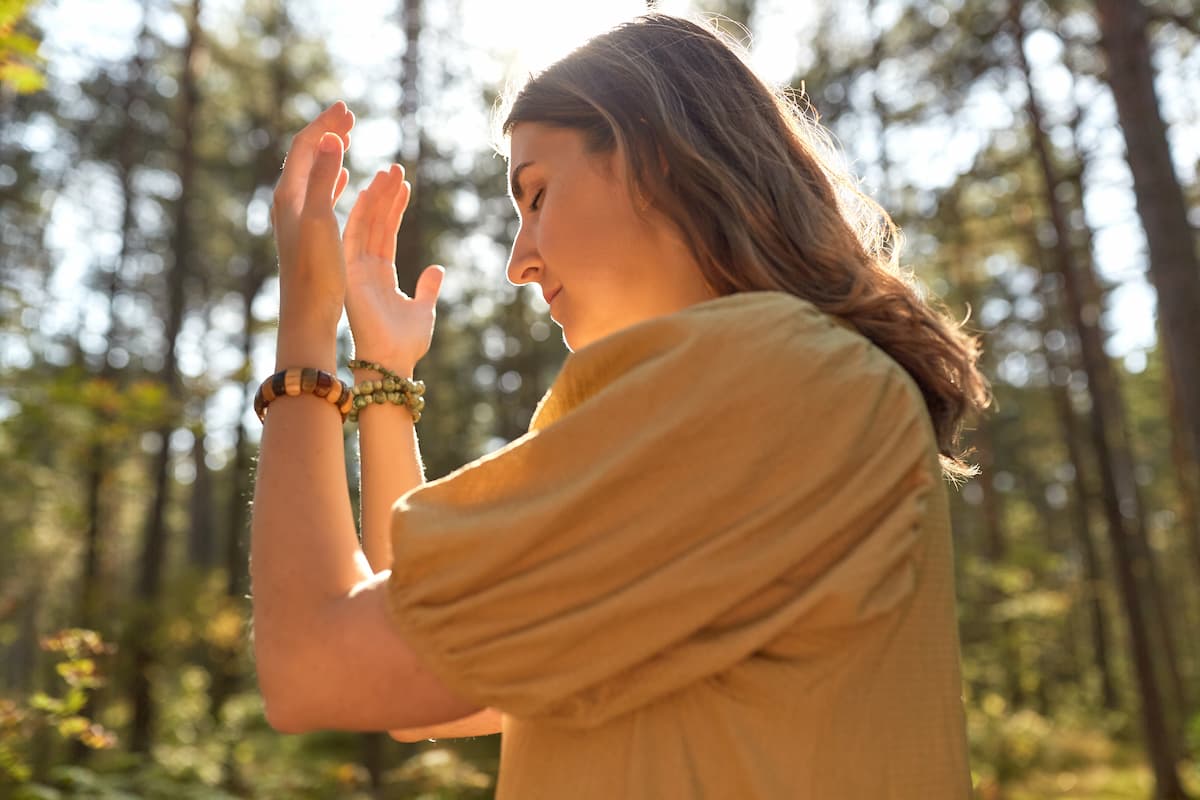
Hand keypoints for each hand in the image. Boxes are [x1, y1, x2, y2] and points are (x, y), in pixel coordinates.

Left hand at [270, 101, 354, 343]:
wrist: (307, 314)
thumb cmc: (316, 271)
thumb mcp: (321, 219)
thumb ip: (326, 177)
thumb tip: (330, 138)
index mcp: (290, 195)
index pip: (306, 147)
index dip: (325, 126)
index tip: (347, 110)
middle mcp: (289, 203)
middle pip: (307, 156)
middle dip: (327, 133)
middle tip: (349, 116)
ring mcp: (297, 218)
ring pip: (314, 173)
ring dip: (331, 152)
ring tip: (348, 137)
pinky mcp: (308, 233)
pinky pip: (320, 194)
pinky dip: (334, 178)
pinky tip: (345, 177)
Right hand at [343, 164, 444, 372]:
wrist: (392, 363)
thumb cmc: (407, 343)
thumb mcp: (423, 310)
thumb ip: (427, 288)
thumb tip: (436, 268)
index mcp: (380, 276)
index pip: (387, 233)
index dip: (395, 209)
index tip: (403, 185)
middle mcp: (365, 269)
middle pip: (376, 224)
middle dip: (386, 195)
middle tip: (396, 167)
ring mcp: (356, 270)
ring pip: (365, 224)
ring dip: (377, 198)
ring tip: (389, 172)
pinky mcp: (350, 274)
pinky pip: (354, 237)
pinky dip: (361, 214)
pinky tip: (370, 192)